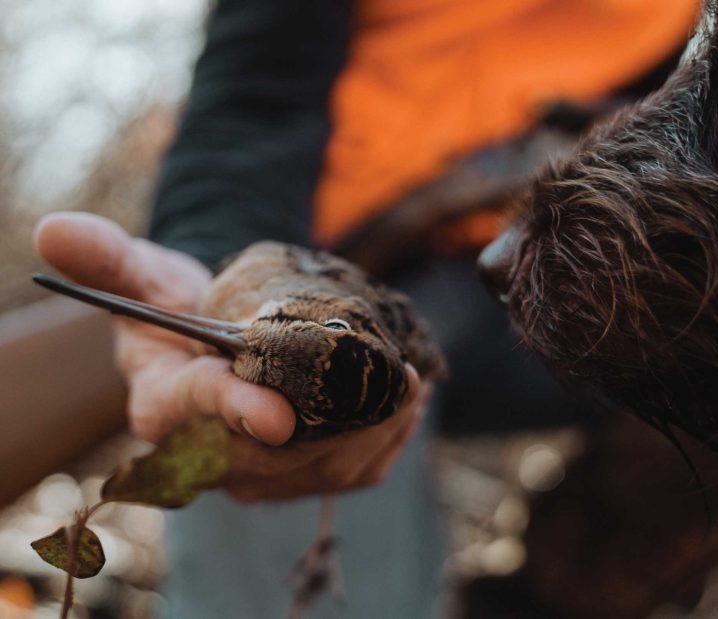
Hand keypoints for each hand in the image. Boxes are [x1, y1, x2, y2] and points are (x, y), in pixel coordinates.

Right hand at [34, 213, 429, 498]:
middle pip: (274, 457)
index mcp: (164, 404)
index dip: (231, 411)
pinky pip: (350, 475)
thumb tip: (53, 231)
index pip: (196, 412)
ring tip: (411, 385)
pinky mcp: (304, 477)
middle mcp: (210, 453)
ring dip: (374, 433)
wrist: (218, 346)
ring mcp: (261, 474)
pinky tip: (409, 406)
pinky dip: (386, 444)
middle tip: (393, 380)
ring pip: (322, 471)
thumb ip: (111, 260)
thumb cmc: (179, 314)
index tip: (275, 415)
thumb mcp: (146, 281)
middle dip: (334, 427)